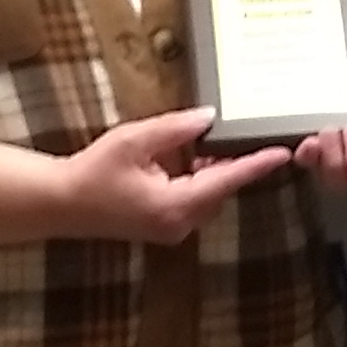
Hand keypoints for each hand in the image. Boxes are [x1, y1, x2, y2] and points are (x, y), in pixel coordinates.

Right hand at [61, 106, 292, 244]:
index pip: (227, 181)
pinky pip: (195, 203)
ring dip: (216, 173)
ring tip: (223, 141)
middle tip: (253, 135)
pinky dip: (200, 182)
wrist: (62, 203)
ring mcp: (172, 230)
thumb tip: (211, 117)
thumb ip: (176, 128)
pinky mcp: (164, 227)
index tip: (283, 153)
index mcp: (176, 205)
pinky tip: (196, 159)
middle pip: (221, 191)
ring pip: (209, 198)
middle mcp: (180, 224)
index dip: (256, 165)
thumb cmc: (94, 171)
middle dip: (235, 165)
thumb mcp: (135, 140)